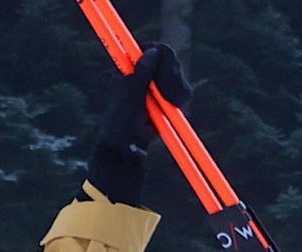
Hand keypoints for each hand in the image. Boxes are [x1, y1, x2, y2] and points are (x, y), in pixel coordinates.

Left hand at [85, 43, 190, 204]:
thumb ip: (140, 75)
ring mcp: (153, 86)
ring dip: (177, 87)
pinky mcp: (163, 99)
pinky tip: (176, 106)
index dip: (160, 56)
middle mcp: (140, 74)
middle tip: (170, 96)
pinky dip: (181, 96)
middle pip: (168, 58)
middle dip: (171, 76)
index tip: (161, 72)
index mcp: (127, 70)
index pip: (150, 48)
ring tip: (173, 104)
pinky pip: (180, 88)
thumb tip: (152, 50)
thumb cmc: (120, 126)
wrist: (124, 153)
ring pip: (176, 74)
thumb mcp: (130, 99)